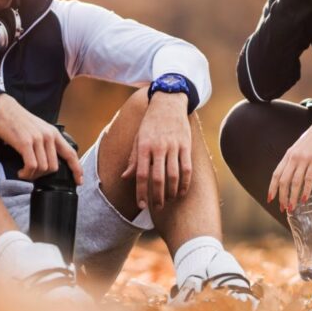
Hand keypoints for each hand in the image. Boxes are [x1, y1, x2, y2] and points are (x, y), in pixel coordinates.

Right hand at [0, 93, 82, 182]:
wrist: (3, 110)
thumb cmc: (19, 121)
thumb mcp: (39, 129)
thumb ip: (46, 143)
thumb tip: (49, 162)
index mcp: (54, 133)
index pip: (70, 153)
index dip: (76, 169)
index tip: (79, 181)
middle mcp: (48, 136)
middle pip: (54, 167)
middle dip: (43, 175)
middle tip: (32, 175)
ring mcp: (38, 139)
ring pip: (43, 168)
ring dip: (33, 175)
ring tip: (25, 173)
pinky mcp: (25, 143)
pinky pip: (31, 166)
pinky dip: (26, 173)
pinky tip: (20, 172)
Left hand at [121, 92, 191, 209]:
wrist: (168, 103)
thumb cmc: (150, 123)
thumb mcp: (138, 138)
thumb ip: (133, 159)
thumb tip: (125, 177)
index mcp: (144, 146)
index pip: (141, 174)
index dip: (141, 192)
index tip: (141, 205)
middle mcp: (158, 147)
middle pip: (158, 178)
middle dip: (157, 197)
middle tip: (156, 207)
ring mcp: (173, 146)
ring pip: (174, 175)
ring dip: (171, 192)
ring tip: (168, 200)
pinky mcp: (186, 145)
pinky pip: (187, 168)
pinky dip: (185, 182)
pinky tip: (181, 191)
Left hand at [267, 118, 311, 213]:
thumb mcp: (297, 148)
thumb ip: (292, 161)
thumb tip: (288, 177)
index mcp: (288, 155)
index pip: (276, 174)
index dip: (272, 187)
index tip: (270, 198)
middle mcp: (294, 158)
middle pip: (284, 180)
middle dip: (282, 196)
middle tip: (283, 207)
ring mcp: (304, 159)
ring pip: (295, 182)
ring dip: (293, 197)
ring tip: (292, 207)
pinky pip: (309, 179)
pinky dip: (306, 190)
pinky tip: (304, 198)